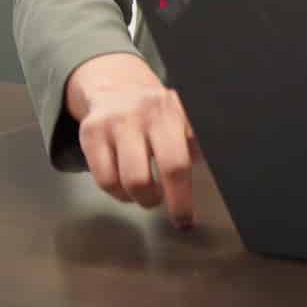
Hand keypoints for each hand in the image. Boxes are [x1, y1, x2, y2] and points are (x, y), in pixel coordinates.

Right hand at [63, 52, 199, 227]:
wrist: (115, 86)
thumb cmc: (156, 114)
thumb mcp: (181, 119)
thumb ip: (194, 143)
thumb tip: (215, 177)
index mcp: (178, 111)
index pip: (190, 156)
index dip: (187, 193)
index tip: (187, 219)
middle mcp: (150, 112)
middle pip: (169, 167)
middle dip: (172, 200)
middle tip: (171, 209)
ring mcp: (118, 121)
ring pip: (132, 180)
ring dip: (141, 198)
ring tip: (147, 195)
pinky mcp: (91, 132)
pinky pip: (104, 179)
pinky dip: (116, 192)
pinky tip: (124, 187)